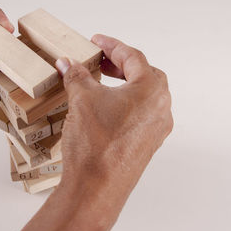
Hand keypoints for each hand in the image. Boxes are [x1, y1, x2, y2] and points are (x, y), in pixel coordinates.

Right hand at [10, 35, 172, 230]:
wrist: (96, 188)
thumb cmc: (95, 144)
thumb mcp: (82, 100)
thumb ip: (77, 75)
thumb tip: (69, 64)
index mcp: (152, 90)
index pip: (133, 57)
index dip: (112, 46)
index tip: (97, 41)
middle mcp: (161, 109)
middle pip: (144, 75)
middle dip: (121, 65)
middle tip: (100, 62)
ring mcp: (157, 129)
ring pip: (144, 96)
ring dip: (124, 85)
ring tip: (102, 83)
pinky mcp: (148, 144)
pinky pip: (141, 115)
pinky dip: (126, 104)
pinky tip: (107, 108)